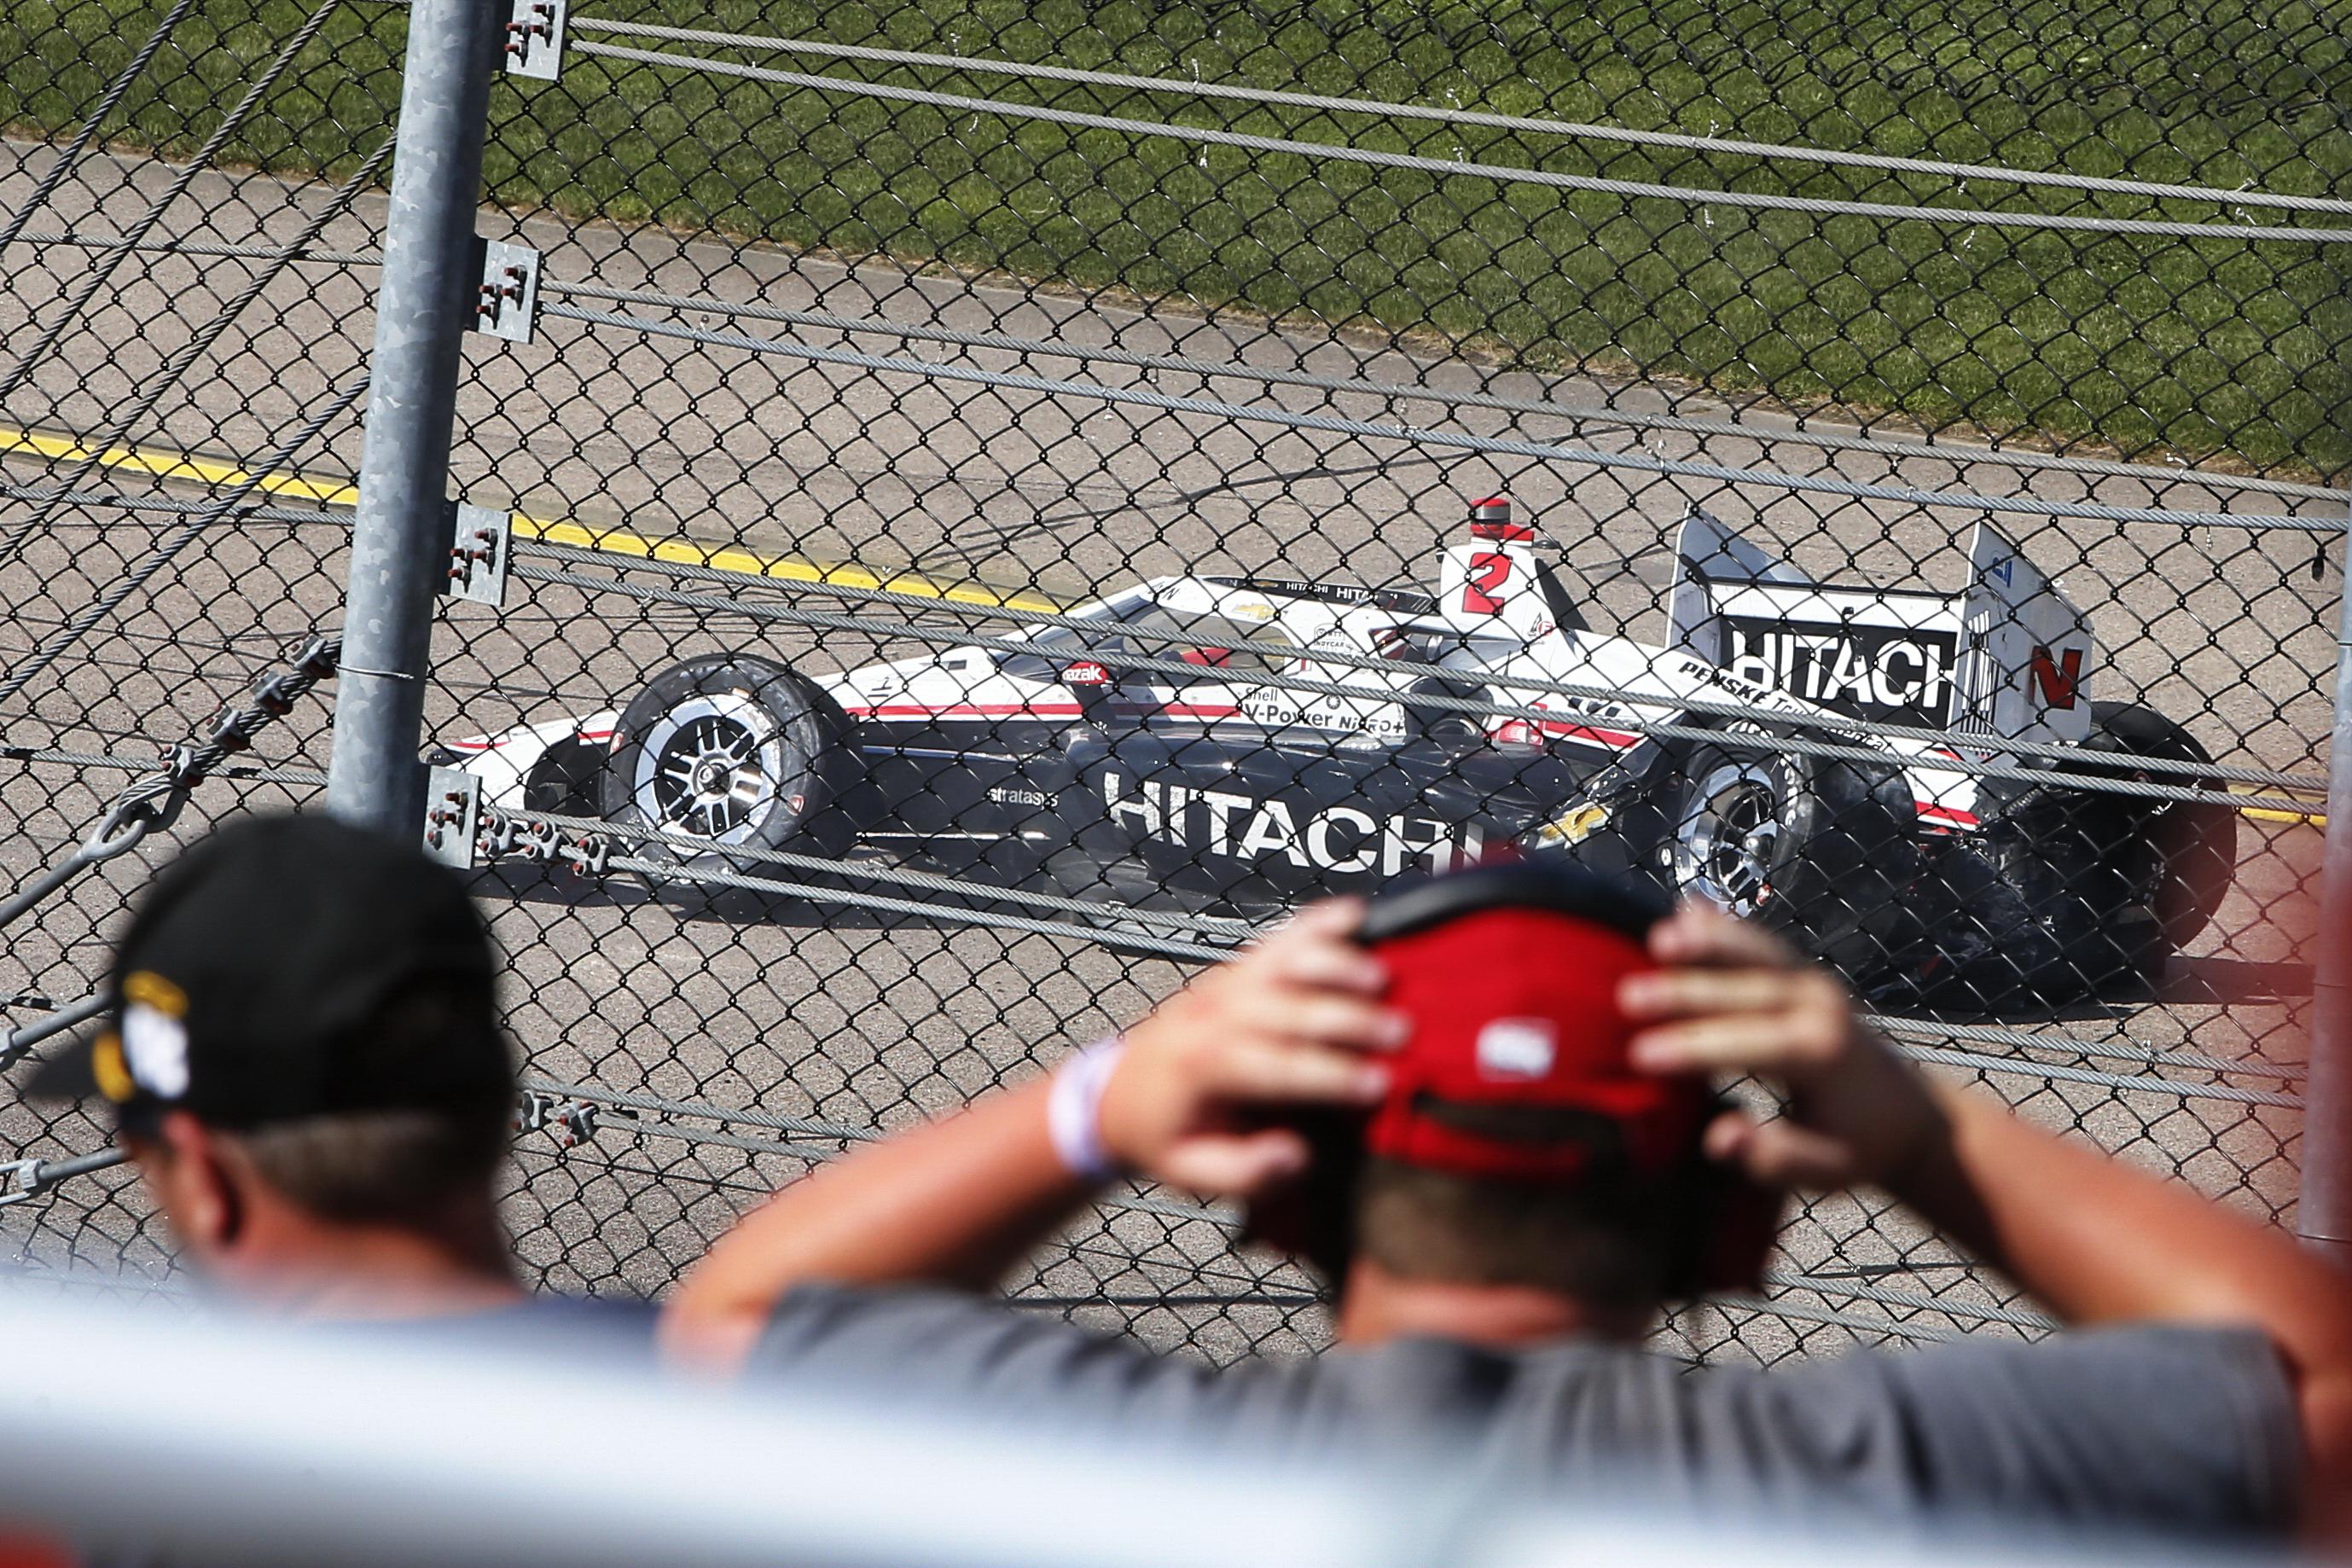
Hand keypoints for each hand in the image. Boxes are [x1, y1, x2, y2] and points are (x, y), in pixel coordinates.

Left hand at [1098, 898, 1404, 1196]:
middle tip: (1401, 1032)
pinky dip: (1316, 923)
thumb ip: (1244, 1172)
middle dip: (1349, 1020)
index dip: (1331, 1075)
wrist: (1116, 1094)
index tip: (1379, 1086)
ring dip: (1336, 964)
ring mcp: (1225, 984)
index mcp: (1206, 1066)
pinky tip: (1355, 913)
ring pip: (1285, 963)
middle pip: (1290, 1009)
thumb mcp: (1190, 1173)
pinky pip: (1278, 938)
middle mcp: (1216, 1015)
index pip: (1279, 1067)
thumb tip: (1296, 1155)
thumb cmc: (1162, 1135)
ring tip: (1382, 976)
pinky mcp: (1235, 970)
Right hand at [1616, 904, 1946, 1190]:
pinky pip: (1760, 944)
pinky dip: (1723, 927)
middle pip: (1745, 991)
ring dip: (1705, 942)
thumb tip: (1719, 1139)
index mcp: (1823, 1055)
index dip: (1694, 1049)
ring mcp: (1814, 982)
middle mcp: (1819, 1007)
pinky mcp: (1805, 973)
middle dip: (1684, 992)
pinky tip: (1684, 908)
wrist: (1912, 1115)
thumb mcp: (1826, 1171)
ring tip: (1658, 936)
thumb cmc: (1859, 1147)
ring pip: (1754, 953)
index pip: (1750, 1046)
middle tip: (1626, 996)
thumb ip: (1775, 1156)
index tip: (1640, 1055)